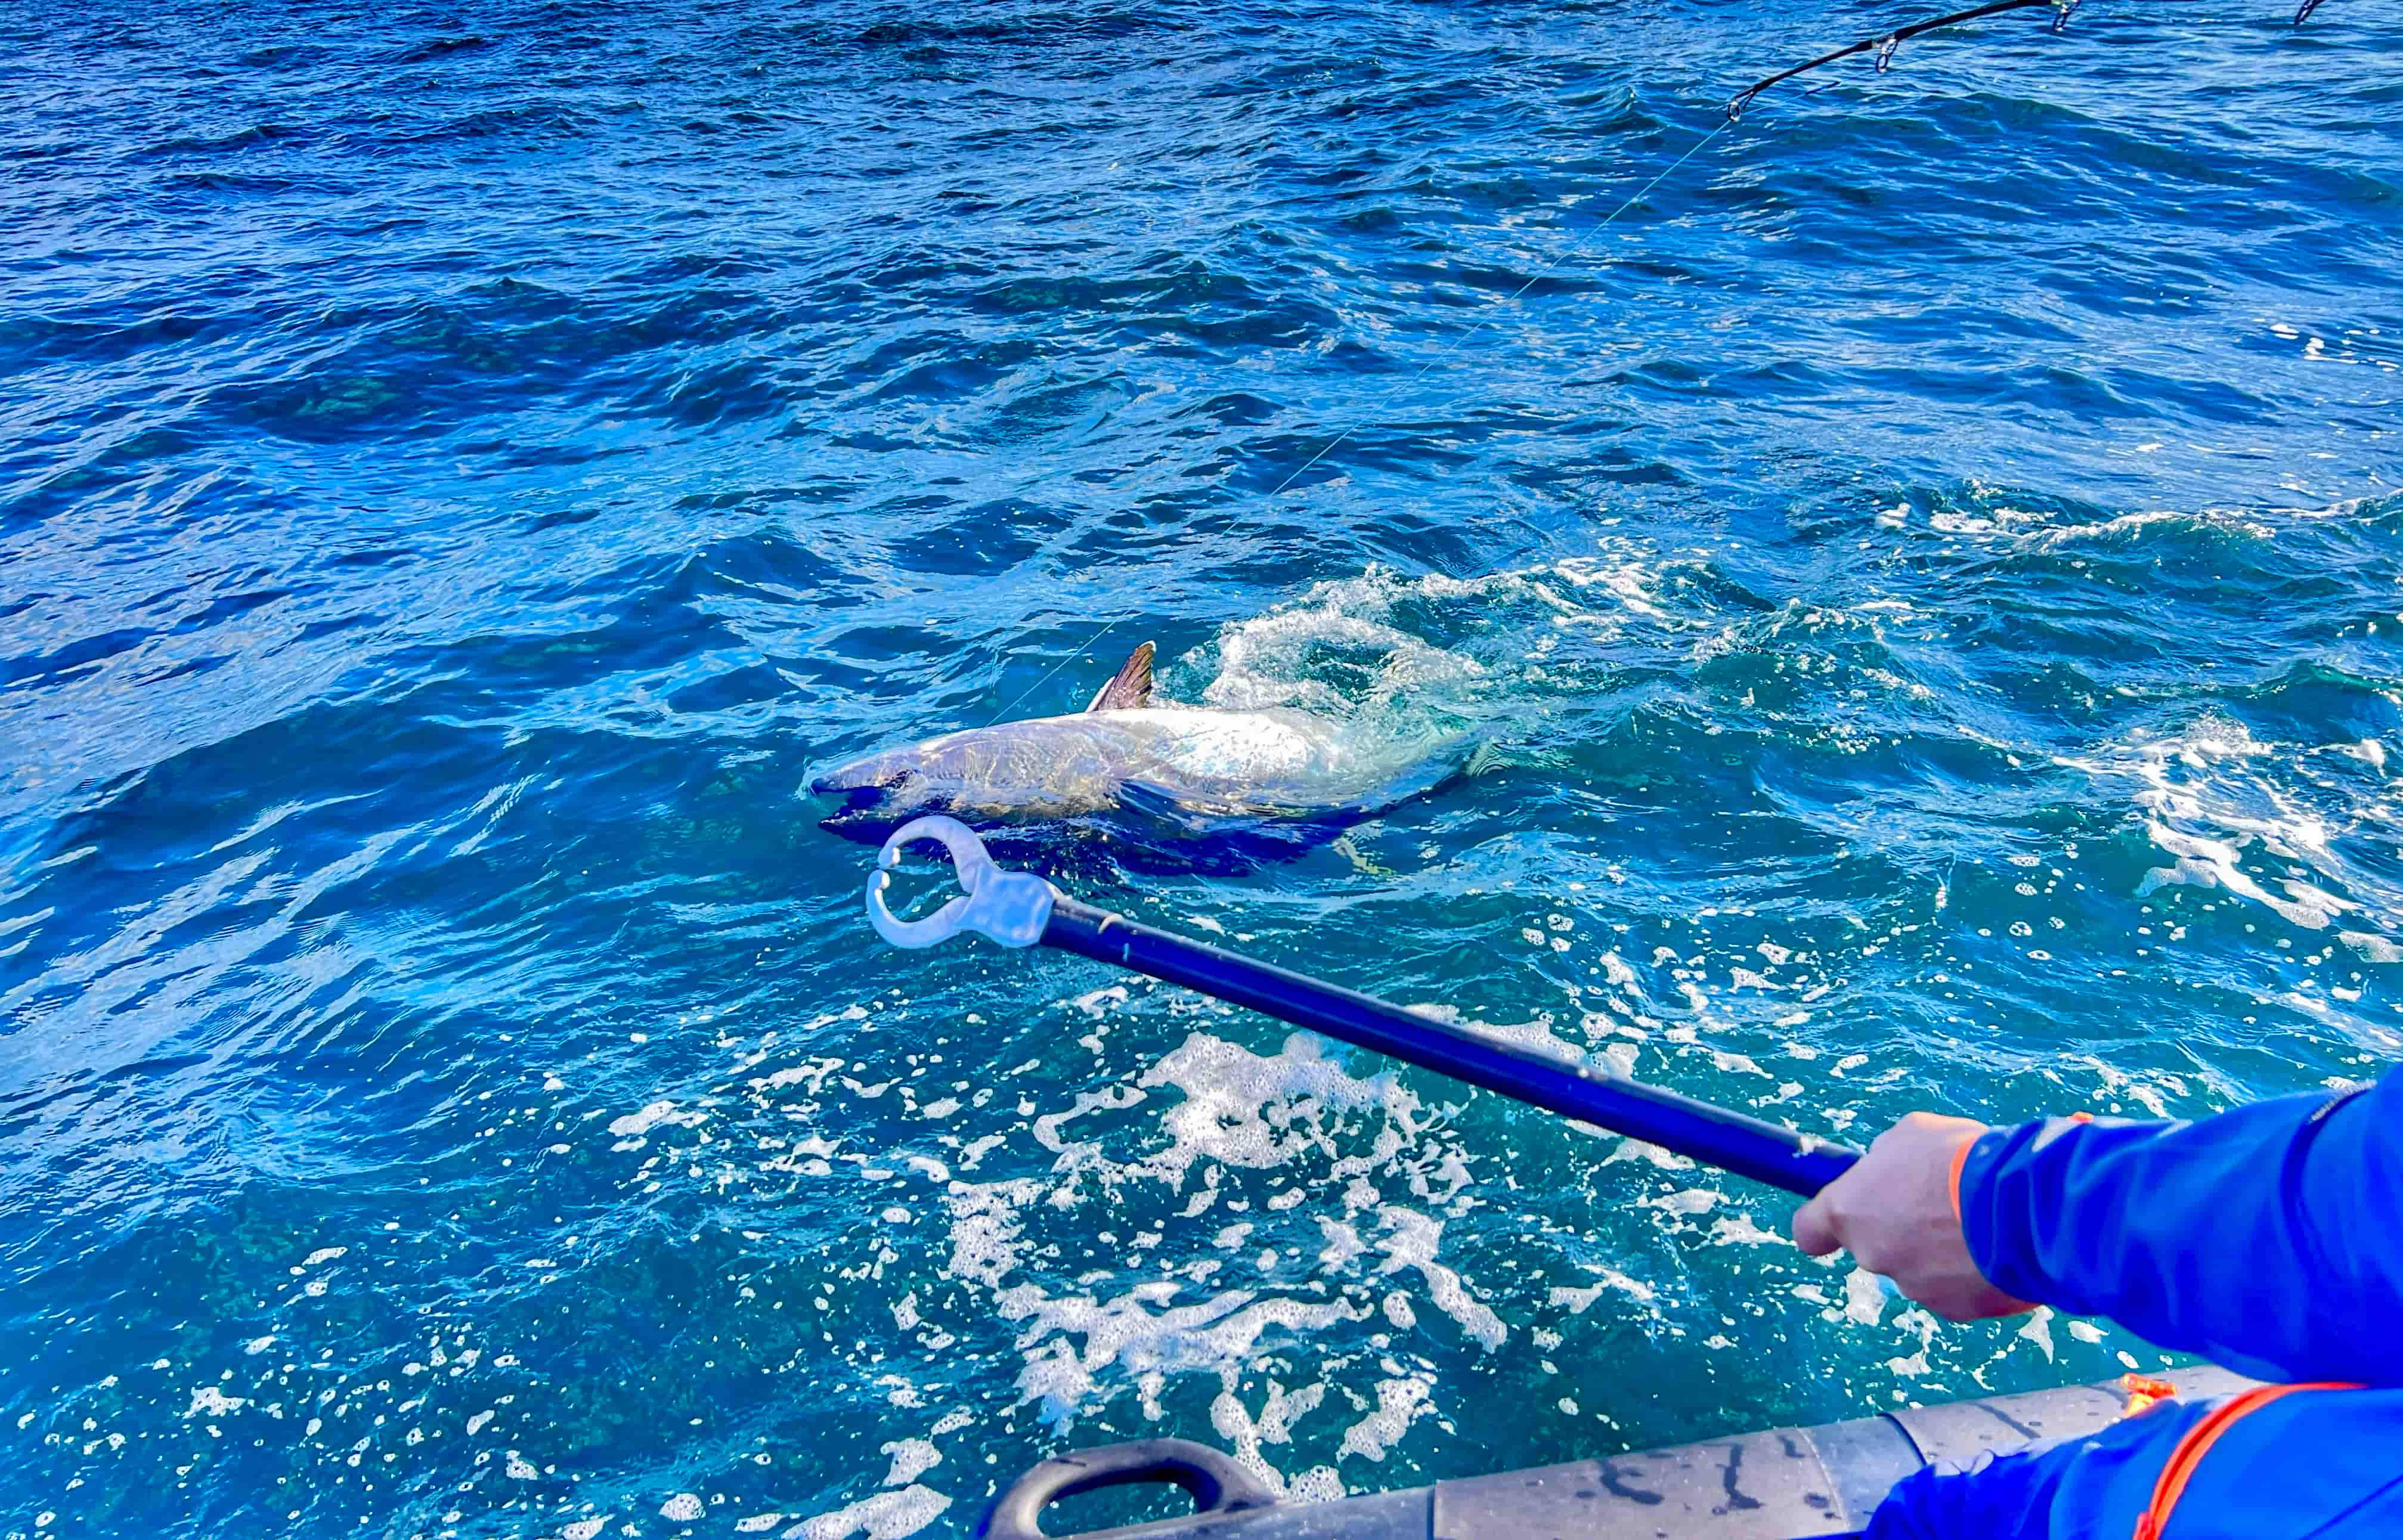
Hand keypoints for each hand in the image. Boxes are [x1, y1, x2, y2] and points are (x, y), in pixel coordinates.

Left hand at [1792, 1111, 2031, 1321]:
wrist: (2020, 1207)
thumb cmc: (1959, 1159)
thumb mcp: (1912, 1135)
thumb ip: (1889, 1158)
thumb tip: (1891, 1168)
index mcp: (1849, 1211)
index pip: (1809, 1231)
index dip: (1822, 1225)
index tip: (1841, 1216)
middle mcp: (1873, 1255)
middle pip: (1876, 1245)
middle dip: (1902, 1228)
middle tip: (1940, 1202)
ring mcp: (1915, 1287)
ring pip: (1921, 1267)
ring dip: (1942, 1249)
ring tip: (1980, 1219)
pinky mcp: (1958, 1309)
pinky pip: (1960, 1288)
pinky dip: (1975, 1270)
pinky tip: (2000, 1244)